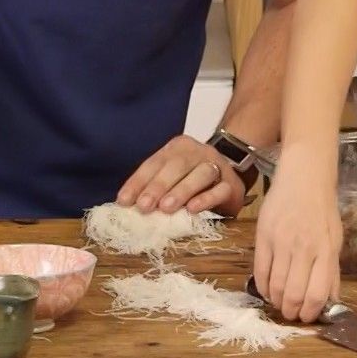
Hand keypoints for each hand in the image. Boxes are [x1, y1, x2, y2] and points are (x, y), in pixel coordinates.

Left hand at [118, 135, 244, 216]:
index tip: (124, 201)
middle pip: (177, 165)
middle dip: (158, 186)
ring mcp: (217, 166)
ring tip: (166, 208)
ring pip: (200, 174)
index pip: (154, 163)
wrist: (231, 176)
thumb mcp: (171, 178)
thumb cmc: (192, 180)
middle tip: (144, 206)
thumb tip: (126, 205)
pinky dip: (206, 199)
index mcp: (178, 148)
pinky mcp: (232, 184)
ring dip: (181, 190)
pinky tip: (193, 209)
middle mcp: (198, 152)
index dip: (138, 182)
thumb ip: (152, 187)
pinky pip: (220, 190)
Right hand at [252, 149, 342, 323]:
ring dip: (276, 302)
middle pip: (293, 293)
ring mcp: (281, 242)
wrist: (304, 177)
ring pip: (275, 285)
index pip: (317, 293)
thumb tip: (331, 300)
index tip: (308, 317)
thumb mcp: (335, 239)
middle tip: (291, 314)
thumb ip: (332, 271)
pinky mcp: (263, 236)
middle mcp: (304, 249)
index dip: (311, 312)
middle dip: (291, 312)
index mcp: (325, 251)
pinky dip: (262, 287)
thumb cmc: (323, 209)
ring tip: (279, 304)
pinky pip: (259, 271)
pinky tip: (267, 290)